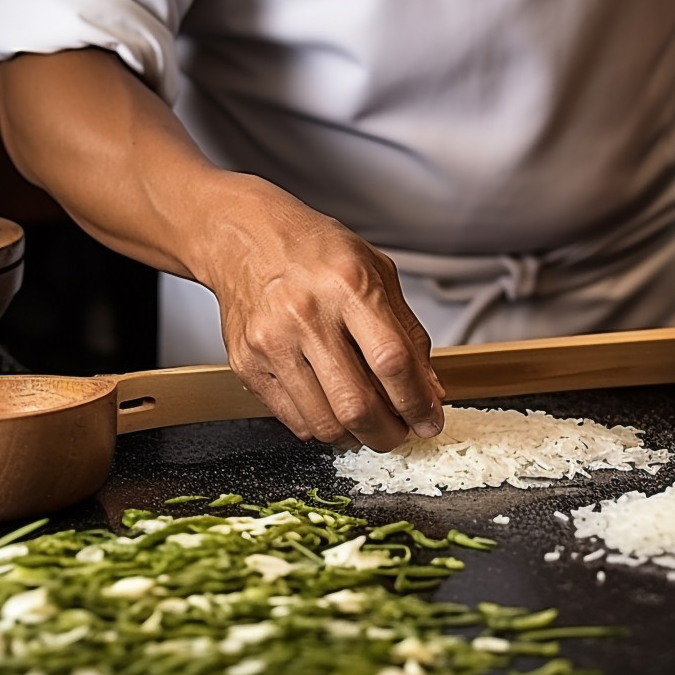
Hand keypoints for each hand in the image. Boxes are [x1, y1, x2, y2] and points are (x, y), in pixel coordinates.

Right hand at [200, 176, 444, 450]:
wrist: (244, 237)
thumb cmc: (313, 250)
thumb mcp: (376, 271)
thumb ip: (408, 332)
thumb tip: (429, 390)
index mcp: (348, 285)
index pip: (392, 361)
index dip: (417, 402)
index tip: (429, 420)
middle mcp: (307, 315)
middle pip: (357, 403)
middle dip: (389, 433)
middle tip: (402, 432)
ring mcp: (272, 343)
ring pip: (325, 422)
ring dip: (357, 437)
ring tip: (371, 425)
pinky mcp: (247, 364)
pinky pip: (293, 420)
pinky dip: (323, 427)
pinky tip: (335, 412)